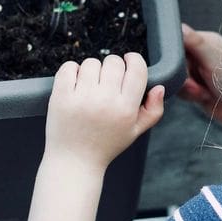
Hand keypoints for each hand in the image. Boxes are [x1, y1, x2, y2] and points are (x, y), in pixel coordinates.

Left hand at [43, 53, 164, 171]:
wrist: (74, 161)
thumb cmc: (106, 145)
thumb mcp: (135, 131)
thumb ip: (153, 110)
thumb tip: (160, 88)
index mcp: (126, 108)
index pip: (137, 69)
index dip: (134, 59)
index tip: (128, 60)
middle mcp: (105, 101)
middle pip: (114, 62)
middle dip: (112, 66)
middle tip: (107, 79)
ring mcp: (81, 98)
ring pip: (91, 63)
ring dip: (92, 70)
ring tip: (90, 85)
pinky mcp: (61, 97)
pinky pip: (68, 67)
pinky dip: (72, 70)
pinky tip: (75, 82)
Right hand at [178, 23, 221, 131]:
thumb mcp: (211, 58)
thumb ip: (195, 42)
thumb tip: (179, 26)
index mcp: (205, 41)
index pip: (179, 41)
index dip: (176, 54)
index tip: (184, 65)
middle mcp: (200, 55)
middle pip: (175, 62)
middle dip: (184, 76)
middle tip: (196, 84)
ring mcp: (197, 72)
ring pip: (176, 77)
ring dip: (188, 88)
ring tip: (204, 91)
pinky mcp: (195, 87)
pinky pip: (179, 89)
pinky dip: (189, 95)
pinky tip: (204, 96)